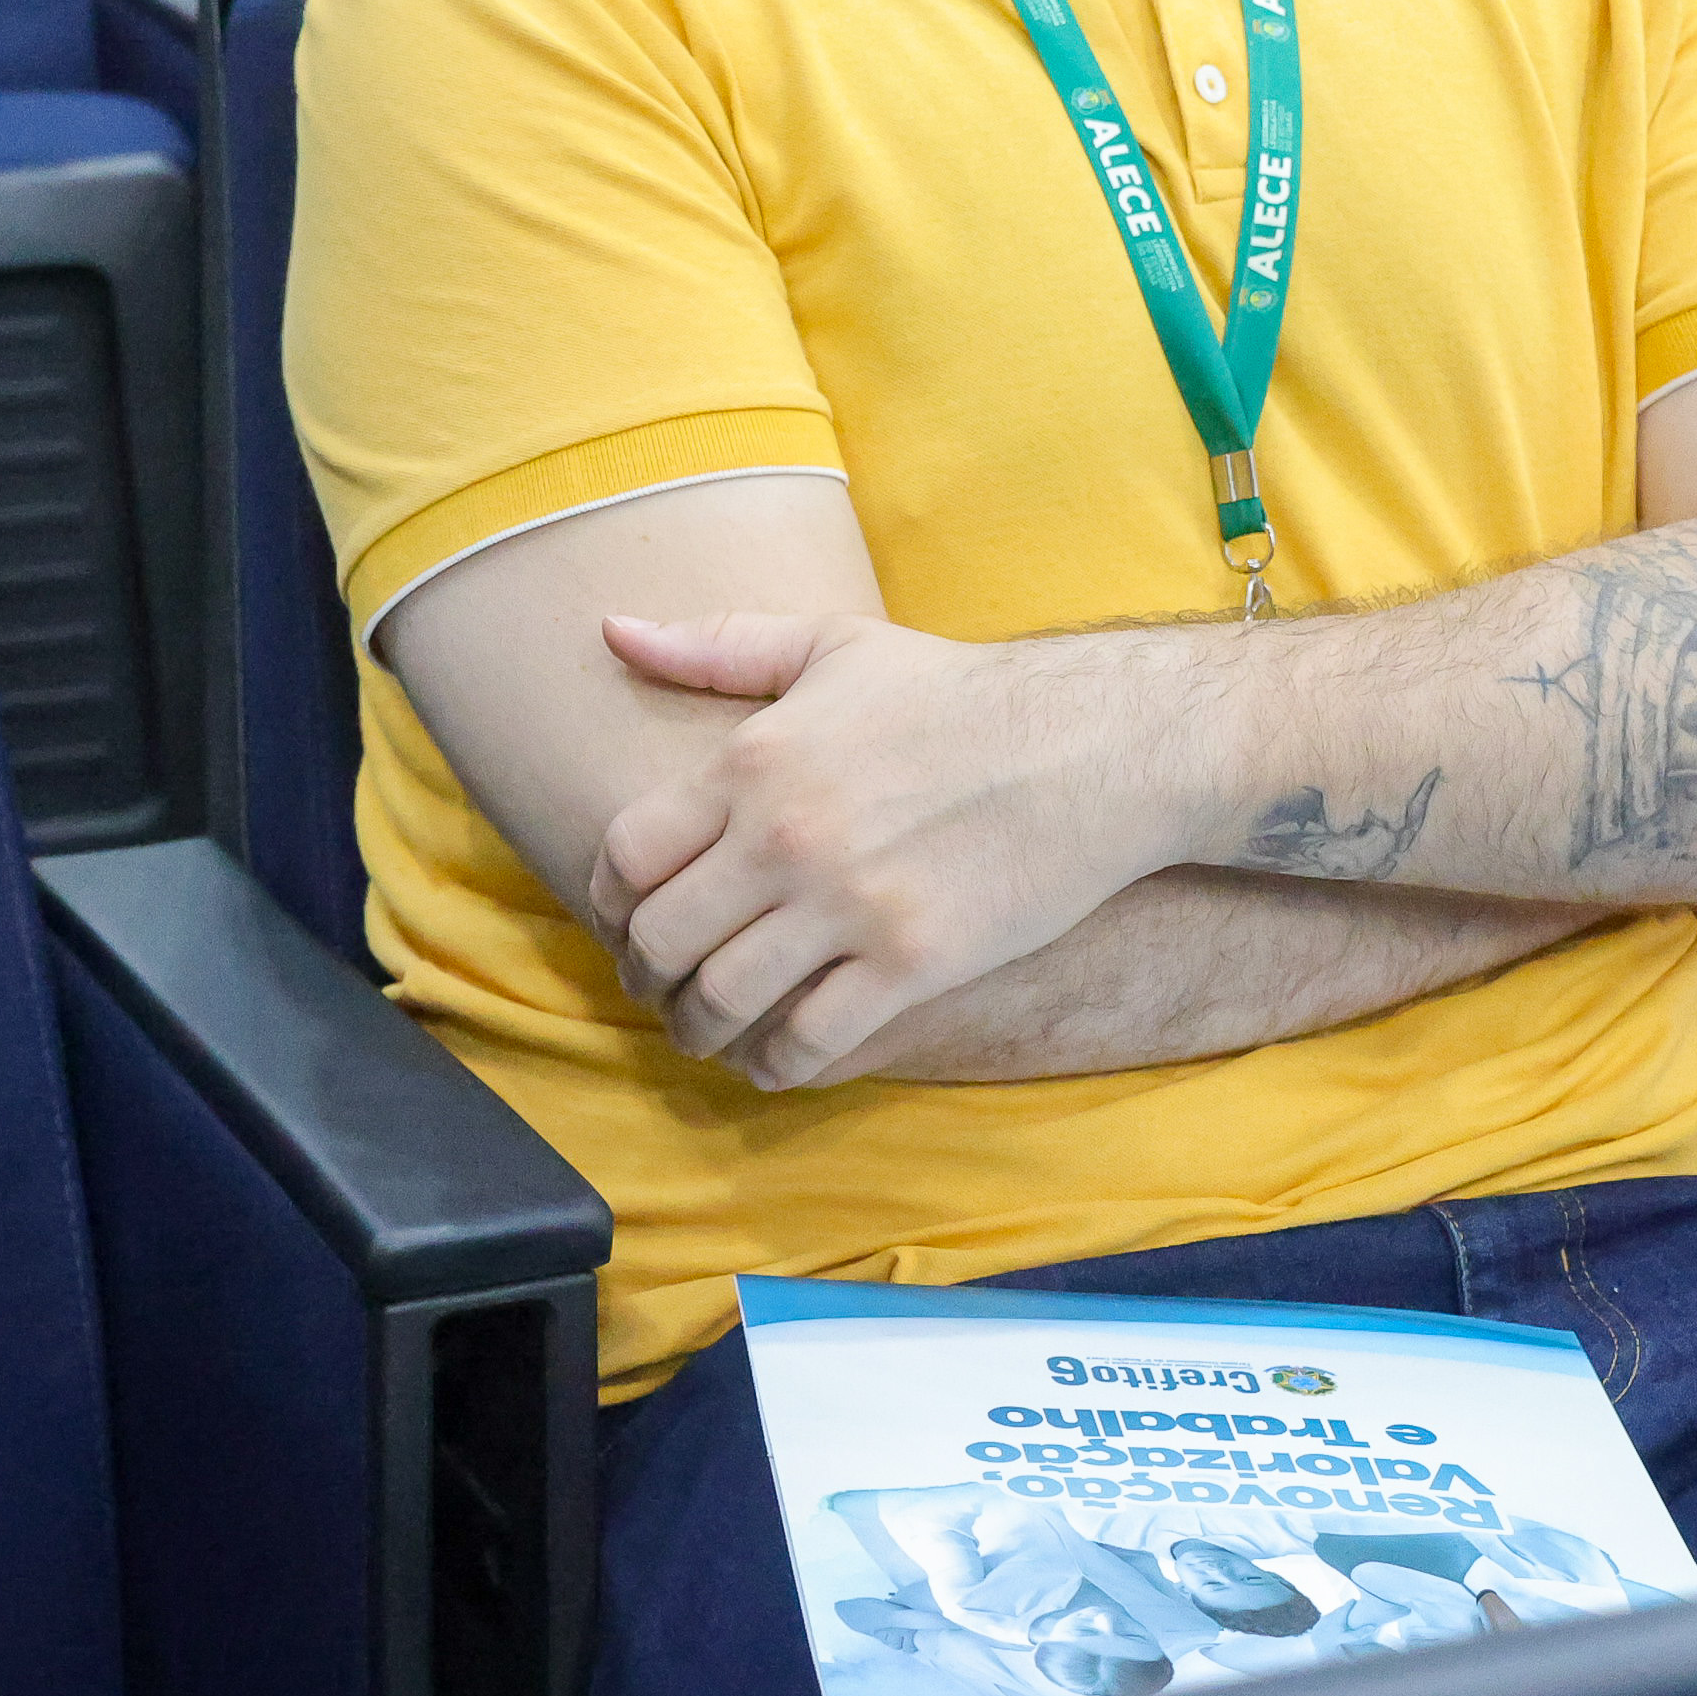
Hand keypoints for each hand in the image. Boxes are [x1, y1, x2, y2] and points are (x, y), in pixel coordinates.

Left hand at [586, 609, 1179, 1087]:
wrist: (1087, 745)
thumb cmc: (956, 693)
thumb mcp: (832, 645)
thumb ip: (718, 646)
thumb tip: (612, 631)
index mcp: (754, 760)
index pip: (627, 854)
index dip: (609, 898)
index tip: (627, 916)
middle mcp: (786, 837)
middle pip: (662, 939)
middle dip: (646, 974)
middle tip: (660, 985)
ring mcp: (848, 905)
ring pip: (723, 1000)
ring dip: (699, 1028)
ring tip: (707, 1030)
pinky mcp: (911, 963)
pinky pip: (810, 1040)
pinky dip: (777, 1063)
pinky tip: (777, 1058)